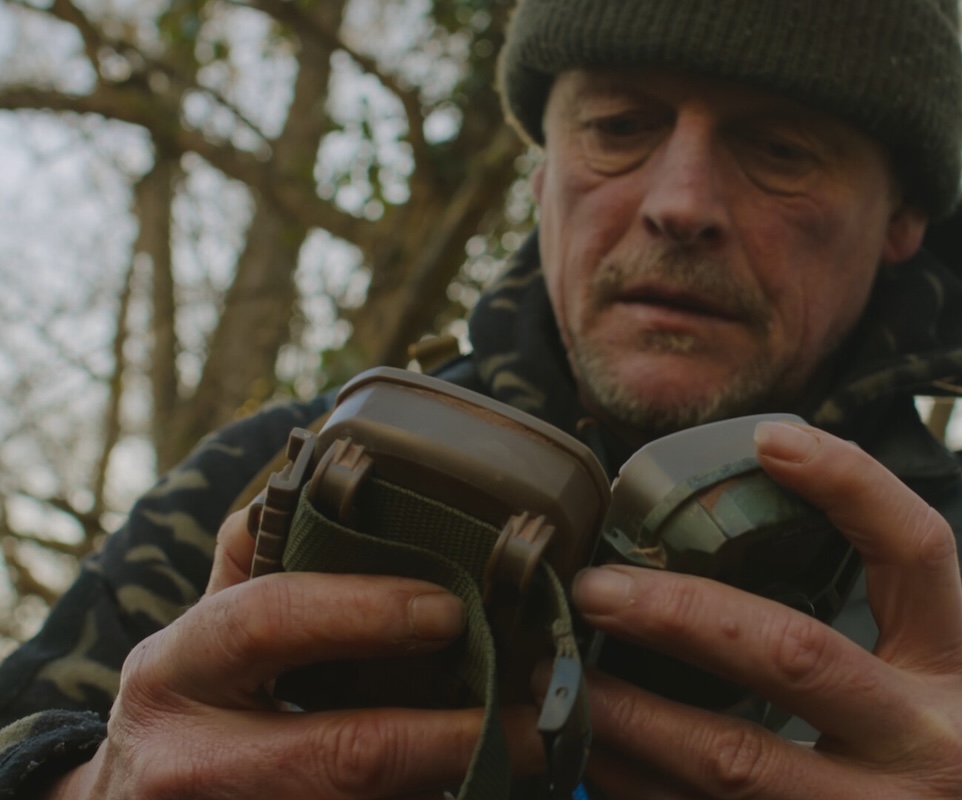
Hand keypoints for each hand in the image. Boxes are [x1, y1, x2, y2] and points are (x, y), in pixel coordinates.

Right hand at [47, 510, 542, 798]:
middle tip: (536, 715)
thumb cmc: (193, 694)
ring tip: (532, 749)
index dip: (364, 612)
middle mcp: (189, 757)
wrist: (138, 799)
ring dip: (453, 778)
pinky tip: (483, 780)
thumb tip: (329, 471)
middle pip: (341, 753)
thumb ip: (257, 555)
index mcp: (177, 668)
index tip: (449, 609)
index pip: (268, 621)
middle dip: (450, 737)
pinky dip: (428, 796)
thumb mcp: (207, 622)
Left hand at [573, 421, 961, 798]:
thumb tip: (739, 517)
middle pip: (793, 653)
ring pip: (732, 759)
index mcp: (948, 676)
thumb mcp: (926, 687)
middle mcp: (924, 748)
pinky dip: (636, 784)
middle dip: (679, 613)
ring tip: (556, 672)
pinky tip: (590, 752)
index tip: (767, 436)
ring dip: (628, 712)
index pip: (917, 551)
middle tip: (594, 588)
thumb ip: (860, 621)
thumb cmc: (927, 768)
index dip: (850, 484)